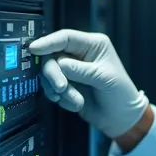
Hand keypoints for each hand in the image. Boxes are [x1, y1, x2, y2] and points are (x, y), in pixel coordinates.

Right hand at [28, 30, 147, 137]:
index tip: (35, 49)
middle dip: (54, 74)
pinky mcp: (66, 85)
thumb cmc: (120, 94)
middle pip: (53, 57)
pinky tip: (75, 103)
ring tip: (77, 100)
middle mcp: (79, 55)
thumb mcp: (104, 78)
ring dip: (61, 90)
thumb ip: (80, 70)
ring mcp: (71, 71)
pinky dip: (61, 98)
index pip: (66, 38)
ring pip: (50, 74)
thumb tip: (59, 63)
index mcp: (93, 45)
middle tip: (62, 88)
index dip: (49, 42)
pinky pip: (52, 89)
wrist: (120, 118)